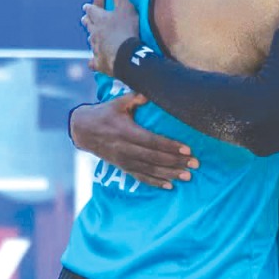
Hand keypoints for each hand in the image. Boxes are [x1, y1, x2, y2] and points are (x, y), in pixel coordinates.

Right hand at [69, 93, 198, 188]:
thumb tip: (152, 92)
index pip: (153, 141)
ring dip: (170, 174)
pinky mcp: (123, 167)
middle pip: (155, 158)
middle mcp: (126, 149)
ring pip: (150, 170)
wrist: (83, 131)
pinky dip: (155, 182)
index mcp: (126, 132)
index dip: (170, 146)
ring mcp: (124, 160)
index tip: (188, 149)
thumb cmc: (104, 114)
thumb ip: (135, 97)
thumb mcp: (118, 102)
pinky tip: (170, 186)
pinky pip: (140, 177)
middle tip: (195, 164)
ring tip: (187, 176)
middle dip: (176, 161)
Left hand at [82, 0, 141, 75]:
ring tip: (93, 39)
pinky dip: (93, 61)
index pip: (91, 10)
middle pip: (88, 26)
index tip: (87, 6)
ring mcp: (96, 48)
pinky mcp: (99, 62)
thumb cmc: (127, 29)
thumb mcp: (125, 6)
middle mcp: (94, 33)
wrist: (126, 56)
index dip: (89, 8)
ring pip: (91, 42)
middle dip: (87, 22)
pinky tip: (93, 63)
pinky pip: (94, 62)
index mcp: (99, 19)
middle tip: (85, 20)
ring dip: (92, 39)